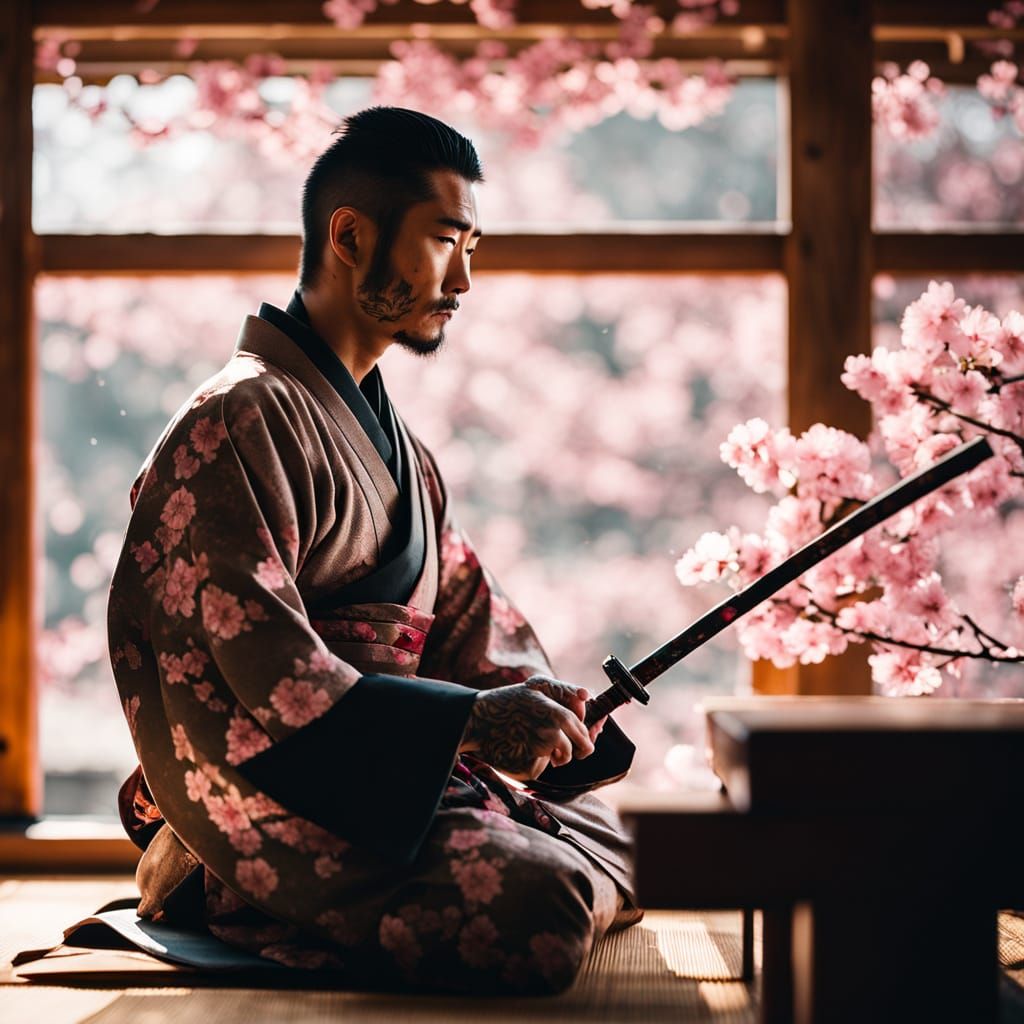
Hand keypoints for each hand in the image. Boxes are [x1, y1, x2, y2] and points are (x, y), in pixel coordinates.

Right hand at [459, 676, 595, 779]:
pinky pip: (540, 768)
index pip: (584, 729)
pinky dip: (534, 761)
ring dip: (555, 755)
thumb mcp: (536, 686)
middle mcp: (552, 734)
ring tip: (536, 743)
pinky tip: (520, 749)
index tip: (581, 734)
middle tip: (563, 745)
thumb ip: (564, 690)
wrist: (476, 720)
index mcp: (558, 714)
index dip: (584, 733)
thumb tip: (587, 695)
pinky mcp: (528, 768)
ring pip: (561, 758)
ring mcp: (540, 753)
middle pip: (580, 749)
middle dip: (576, 749)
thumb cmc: (508, 701)